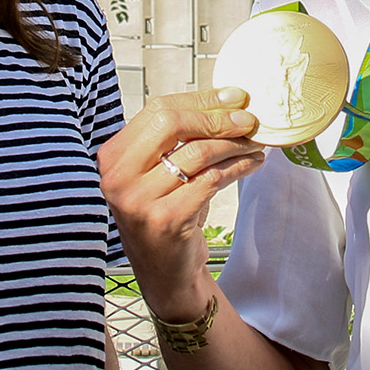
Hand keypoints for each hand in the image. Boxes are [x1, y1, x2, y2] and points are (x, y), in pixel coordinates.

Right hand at [98, 87, 262, 318]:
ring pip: (197, 152)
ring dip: (234, 144)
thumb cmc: (166, 213)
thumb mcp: (162, 172)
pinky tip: (251, 164)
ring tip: (255, 143)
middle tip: (248, 120)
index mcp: (114, 157)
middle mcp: (118, 177)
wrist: (164, 271)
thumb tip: (229, 99)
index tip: (234, 97)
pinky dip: (237, 168)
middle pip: (172, 124)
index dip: (201, 99)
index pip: (158, 110)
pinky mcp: (166, 219)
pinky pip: (210, 180)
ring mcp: (139, 200)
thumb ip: (180, 139)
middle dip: (217, 118)